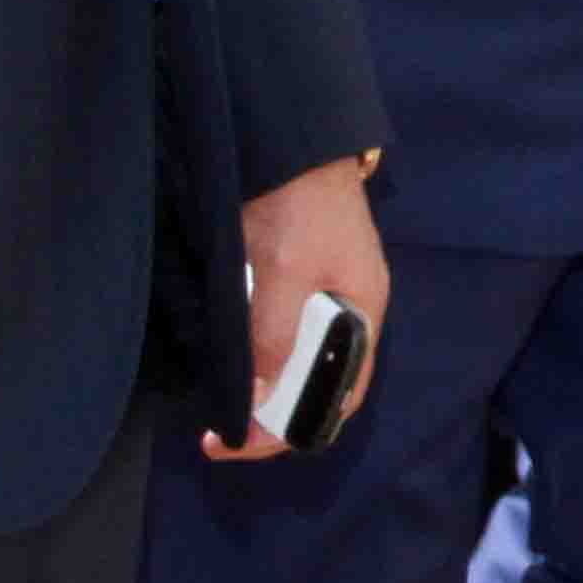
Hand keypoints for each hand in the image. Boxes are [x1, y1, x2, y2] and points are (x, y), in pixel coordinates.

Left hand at [205, 153, 387, 464]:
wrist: (292, 140)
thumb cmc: (300, 203)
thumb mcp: (287, 270)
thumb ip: (274, 333)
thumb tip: (256, 397)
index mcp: (363, 315)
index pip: (339, 397)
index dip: (292, 429)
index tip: (239, 443)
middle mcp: (347, 314)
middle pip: (318, 387)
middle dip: (272, 418)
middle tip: (219, 434)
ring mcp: (322, 296)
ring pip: (297, 366)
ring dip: (263, 392)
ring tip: (221, 407)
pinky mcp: (294, 281)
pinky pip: (279, 338)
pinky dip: (256, 361)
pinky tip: (230, 366)